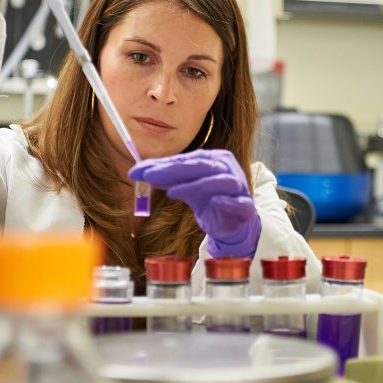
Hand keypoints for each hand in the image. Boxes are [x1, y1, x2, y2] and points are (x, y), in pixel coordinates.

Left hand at [129, 150, 261, 258]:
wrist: (232, 223)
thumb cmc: (208, 199)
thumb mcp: (184, 187)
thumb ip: (166, 178)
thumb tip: (137, 171)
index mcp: (214, 159)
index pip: (186, 159)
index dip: (163, 164)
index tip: (139, 171)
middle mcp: (227, 168)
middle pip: (200, 166)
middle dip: (173, 171)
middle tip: (149, 176)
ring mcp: (239, 186)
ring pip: (218, 181)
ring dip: (195, 185)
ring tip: (171, 192)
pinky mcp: (246, 206)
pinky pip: (238, 202)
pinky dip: (226, 201)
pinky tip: (214, 202)